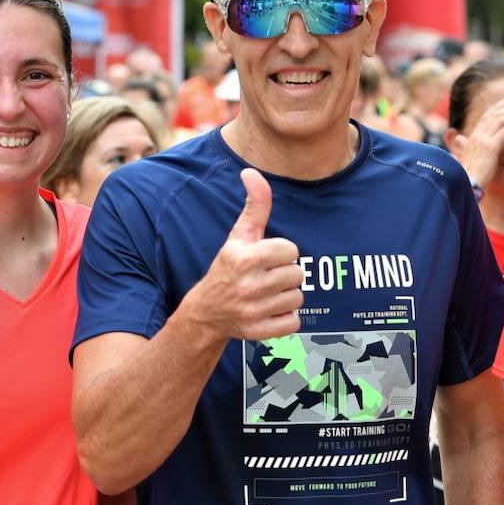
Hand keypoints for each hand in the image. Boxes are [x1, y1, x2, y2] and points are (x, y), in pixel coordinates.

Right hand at [193, 169, 303, 341]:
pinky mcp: (259, 332)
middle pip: (297, 274)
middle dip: (285, 274)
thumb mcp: (238, 236)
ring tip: (266, 294)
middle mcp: (249, 285)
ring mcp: (254, 311)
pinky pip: (294, 322)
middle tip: (266, 277)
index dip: (281, 253)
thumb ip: (254, 206)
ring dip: (286, 296)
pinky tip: (269, 311)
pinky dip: (285, 318)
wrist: (206, 312)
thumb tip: (252, 172)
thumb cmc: (228, 268)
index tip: (266, 258)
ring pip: (297, 298)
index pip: (290, 250)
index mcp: (245, 258)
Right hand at [450, 100, 503, 188]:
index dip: (495, 109)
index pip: (485, 118)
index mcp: (473, 138)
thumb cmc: (474, 176)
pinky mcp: (490, 148)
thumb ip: (494, 147)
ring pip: (499, 122)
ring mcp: (482, 141)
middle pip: (493, 116)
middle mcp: (477, 136)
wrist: (467, 184)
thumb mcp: (483, 159)